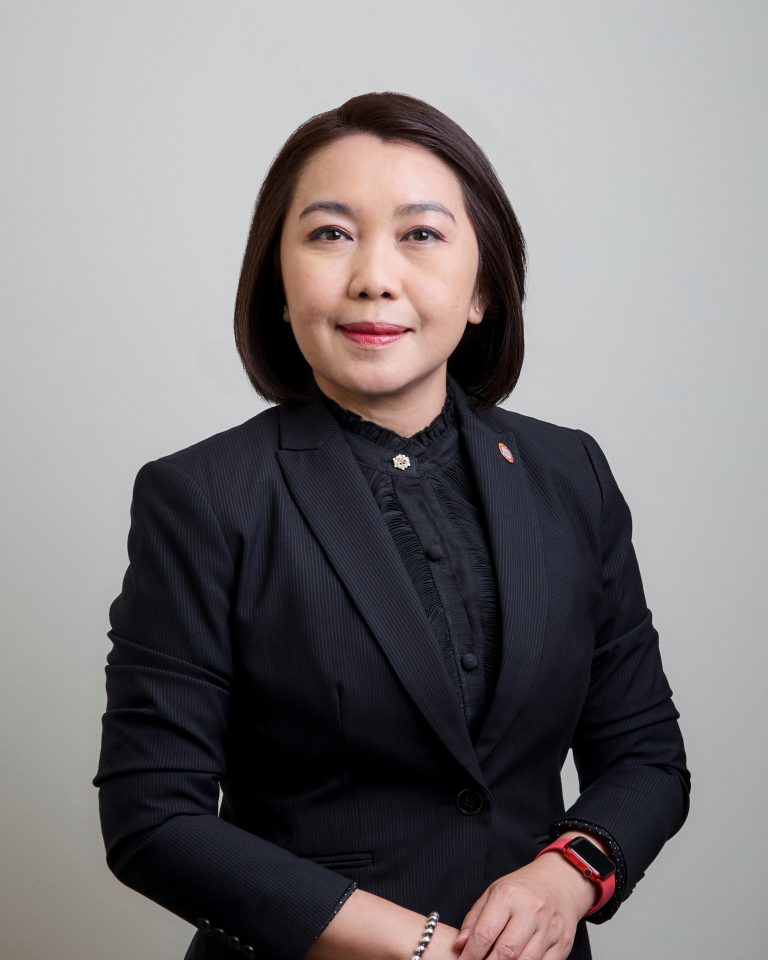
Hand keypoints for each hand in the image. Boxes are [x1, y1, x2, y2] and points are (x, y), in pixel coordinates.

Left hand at [453, 851, 595, 959]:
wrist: (560, 882)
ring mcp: (549, 928)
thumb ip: (474, 919)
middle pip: (506, 952)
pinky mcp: (563, 943)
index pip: (485, 933)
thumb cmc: (521, 889)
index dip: (470, 954)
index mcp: (508, 895)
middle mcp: (531, 911)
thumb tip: (460, 945)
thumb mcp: (493, 893)